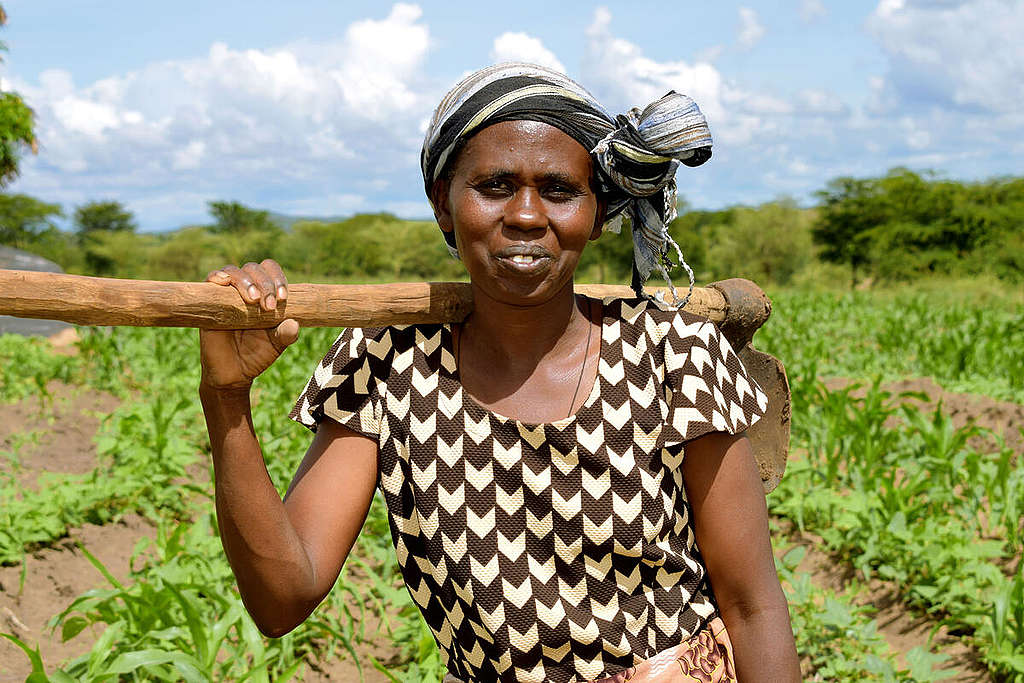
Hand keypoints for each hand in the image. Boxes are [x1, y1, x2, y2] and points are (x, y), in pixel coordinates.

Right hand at [199, 259, 298, 390]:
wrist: (234, 373)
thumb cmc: (257, 354)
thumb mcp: (276, 344)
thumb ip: (286, 334)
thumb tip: (294, 324)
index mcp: (266, 294)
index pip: (271, 271)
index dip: (278, 279)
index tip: (282, 298)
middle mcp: (246, 290)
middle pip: (254, 269)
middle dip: (265, 284)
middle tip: (268, 307)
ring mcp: (227, 294)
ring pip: (234, 271)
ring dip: (245, 281)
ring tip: (253, 300)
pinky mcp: (209, 301)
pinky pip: (210, 280)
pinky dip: (217, 276)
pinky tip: (223, 282)